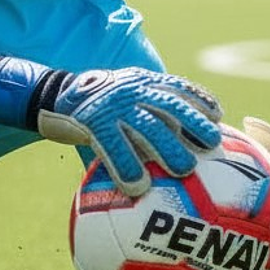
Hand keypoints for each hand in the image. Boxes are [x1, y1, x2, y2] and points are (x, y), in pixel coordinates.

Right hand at [0, 60, 221, 196]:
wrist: (51, 98)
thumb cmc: (94, 107)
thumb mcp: (121, 97)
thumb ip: (145, 110)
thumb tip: (176, 140)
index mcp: (140, 82)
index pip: (175, 87)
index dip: (198, 99)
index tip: (218, 114)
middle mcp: (130, 90)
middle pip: (168, 106)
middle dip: (193, 124)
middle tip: (212, 145)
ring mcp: (112, 105)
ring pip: (146, 126)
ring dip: (167, 148)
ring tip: (184, 170)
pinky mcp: (92, 121)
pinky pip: (113, 146)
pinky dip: (127, 166)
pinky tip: (138, 187)